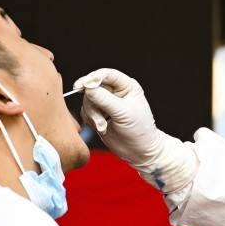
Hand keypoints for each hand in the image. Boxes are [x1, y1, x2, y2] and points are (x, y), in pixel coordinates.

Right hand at [75, 68, 196, 192]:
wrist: (140, 151)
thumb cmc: (139, 129)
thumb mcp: (124, 113)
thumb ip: (105, 99)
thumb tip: (88, 87)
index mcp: (126, 85)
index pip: (107, 74)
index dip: (94, 77)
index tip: (84, 85)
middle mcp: (114, 92)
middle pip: (92, 86)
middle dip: (92, 101)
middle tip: (97, 115)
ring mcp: (105, 104)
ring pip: (87, 100)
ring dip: (92, 114)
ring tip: (102, 126)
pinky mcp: (98, 115)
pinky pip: (85, 112)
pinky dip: (90, 120)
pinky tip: (101, 128)